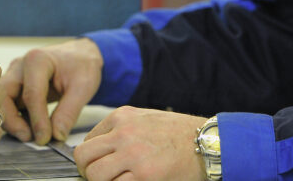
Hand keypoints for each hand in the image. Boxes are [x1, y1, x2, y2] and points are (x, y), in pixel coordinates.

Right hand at [0, 38, 102, 144]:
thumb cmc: (82, 65)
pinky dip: (15, 119)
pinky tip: (29, 129)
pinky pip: (7, 104)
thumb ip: (69, 112)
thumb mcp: (83, 87)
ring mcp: (14, 75)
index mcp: (37, 60)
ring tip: (30, 135)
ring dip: (12, 121)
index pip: (31, 94)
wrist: (78, 55)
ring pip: (1, 101)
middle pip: (4, 96)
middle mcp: (20, 66)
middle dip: (13, 121)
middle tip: (29, 138)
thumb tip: (56, 136)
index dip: (37, 120)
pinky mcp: (14, 85)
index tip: (44, 139)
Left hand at [74, 106, 206, 180]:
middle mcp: (123, 133)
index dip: (90, 158)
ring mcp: (133, 155)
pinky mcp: (146, 177)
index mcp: (121, 117)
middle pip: (84, 158)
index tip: (97, 165)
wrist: (207, 143)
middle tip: (100, 179)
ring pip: (96, 176)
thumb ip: (119, 129)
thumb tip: (97, 148)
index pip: (87, 141)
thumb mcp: (144, 118)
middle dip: (88, 172)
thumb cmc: (178, 133)